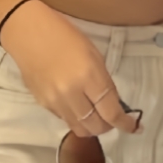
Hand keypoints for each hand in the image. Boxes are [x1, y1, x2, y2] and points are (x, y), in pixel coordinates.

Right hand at [0, 0, 140, 136]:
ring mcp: (55, 102)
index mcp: (89, 77)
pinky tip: (78, 106)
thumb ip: (104, 82)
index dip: (125, 123)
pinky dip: (76, 118)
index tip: (135, 127)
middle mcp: (72, 94)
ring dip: (93, 126)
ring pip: (80, 129)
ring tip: (97, 116)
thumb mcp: (94, 54)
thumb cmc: (65, 35)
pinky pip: (65, 119)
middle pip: (96, 127)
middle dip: (109, 126)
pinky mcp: (43, 104)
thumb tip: (112, 103)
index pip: (111, 112)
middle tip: (114, 118)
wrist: (28, 33)